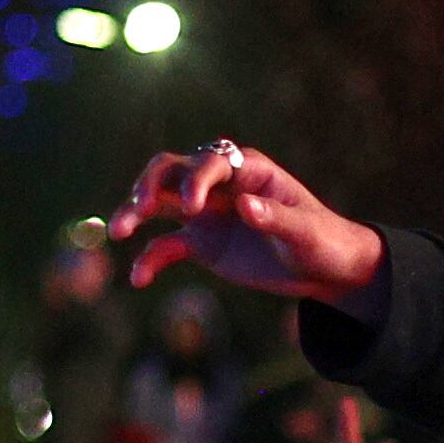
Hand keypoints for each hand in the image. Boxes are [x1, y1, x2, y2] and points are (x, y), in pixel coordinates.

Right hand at [110, 143, 388, 315]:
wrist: (325, 270)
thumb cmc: (322, 241)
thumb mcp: (306, 232)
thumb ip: (276, 219)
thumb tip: (245, 206)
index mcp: (246, 170)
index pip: (210, 162)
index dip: (196, 180)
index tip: (193, 208)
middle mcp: (218, 186)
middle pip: (170, 172)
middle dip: (149, 186)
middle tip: (139, 209)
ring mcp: (205, 213)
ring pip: (158, 204)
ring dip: (135, 213)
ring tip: (118, 232)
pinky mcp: (200, 243)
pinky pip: (165, 247)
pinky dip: (150, 260)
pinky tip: (138, 279)